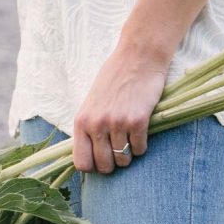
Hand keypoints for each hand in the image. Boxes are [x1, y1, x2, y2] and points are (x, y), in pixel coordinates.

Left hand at [71, 40, 171, 174]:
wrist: (138, 57)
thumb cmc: (115, 79)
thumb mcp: (92, 103)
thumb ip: (89, 128)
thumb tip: (90, 158)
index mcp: (82, 121)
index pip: (82, 163)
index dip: (94, 167)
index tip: (102, 160)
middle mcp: (97, 124)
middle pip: (104, 166)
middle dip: (114, 163)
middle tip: (120, 150)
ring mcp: (117, 123)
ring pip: (123, 160)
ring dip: (129, 154)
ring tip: (130, 137)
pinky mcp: (137, 121)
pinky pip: (139, 150)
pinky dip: (141, 145)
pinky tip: (140, 130)